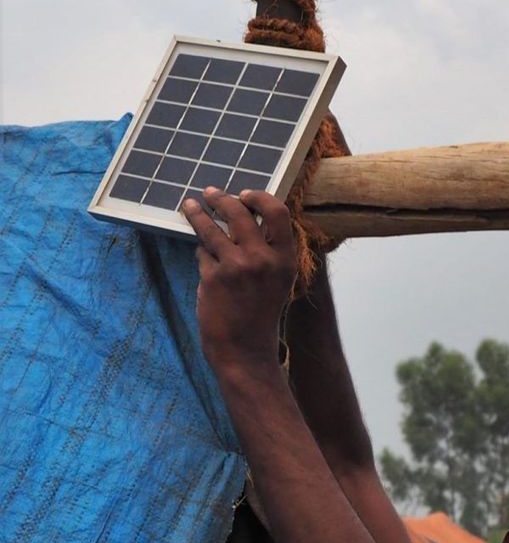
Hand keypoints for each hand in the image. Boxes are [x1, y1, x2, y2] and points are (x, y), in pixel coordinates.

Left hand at [182, 188, 297, 371]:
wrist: (245, 349)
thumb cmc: (260, 314)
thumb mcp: (277, 281)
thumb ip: (268, 251)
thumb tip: (245, 217)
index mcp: (285, 259)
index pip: (277, 212)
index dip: (258, 197)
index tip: (243, 193)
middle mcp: (264, 259)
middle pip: (239, 212)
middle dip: (221, 198)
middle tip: (210, 193)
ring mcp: (237, 267)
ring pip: (211, 228)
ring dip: (197, 213)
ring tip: (190, 206)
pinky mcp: (213, 277)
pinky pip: (202, 253)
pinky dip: (202, 255)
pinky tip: (205, 263)